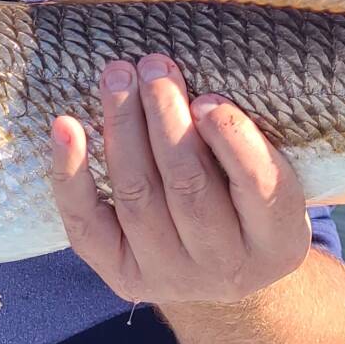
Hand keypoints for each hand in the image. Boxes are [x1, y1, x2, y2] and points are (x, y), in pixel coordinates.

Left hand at [45, 53, 311, 306]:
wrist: (222, 272)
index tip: (208, 99)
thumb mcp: (272, 178)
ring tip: (118, 77)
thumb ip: (250, 142)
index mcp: (278, 241)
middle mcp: (225, 267)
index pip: (259, 187)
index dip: (232, 141)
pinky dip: (71, 174)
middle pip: (188, 188)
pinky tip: (66, 126)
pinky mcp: (121, 274)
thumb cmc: (249, 203)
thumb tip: (200, 89)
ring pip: (137, 196)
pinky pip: (86, 224)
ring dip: (123, 129)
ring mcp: (169, 276)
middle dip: (166, 120)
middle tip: (154, 67)